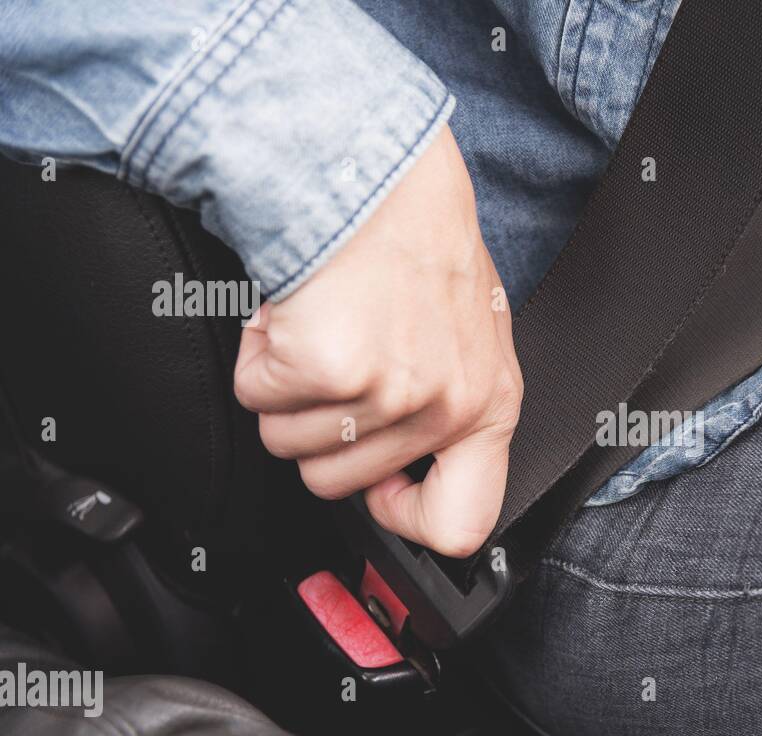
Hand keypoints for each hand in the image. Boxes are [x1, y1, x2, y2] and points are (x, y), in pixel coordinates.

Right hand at [234, 126, 521, 557]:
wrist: (376, 168)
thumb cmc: (417, 242)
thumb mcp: (470, 336)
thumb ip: (450, 408)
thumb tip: (412, 475)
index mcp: (489, 406)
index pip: (461, 526)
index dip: (404, 518)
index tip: (382, 487)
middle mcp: (444, 407)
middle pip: (337, 484)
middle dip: (317, 428)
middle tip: (337, 363)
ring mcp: (387, 392)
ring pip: (289, 443)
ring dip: (287, 388)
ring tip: (324, 325)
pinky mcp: (327, 367)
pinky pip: (257, 396)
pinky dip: (259, 353)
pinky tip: (297, 311)